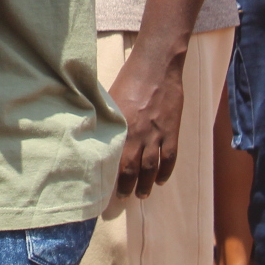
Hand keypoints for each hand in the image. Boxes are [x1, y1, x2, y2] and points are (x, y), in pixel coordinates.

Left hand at [108, 47, 184, 196]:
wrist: (156, 67)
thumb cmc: (129, 78)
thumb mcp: (110, 98)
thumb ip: (106, 117)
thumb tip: (93, 128)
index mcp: (119, 127)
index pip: (113, 158)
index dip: (110, 175)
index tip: (104, 187)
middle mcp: (137, 135)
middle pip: (132, 168)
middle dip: (128, 186)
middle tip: (124, 198)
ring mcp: (156, 135)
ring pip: (152, 168)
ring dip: (147, 184)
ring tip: (142, 194)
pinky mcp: (171, 131)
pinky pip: (170, 157)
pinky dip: (166, 172)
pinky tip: (162, 180)